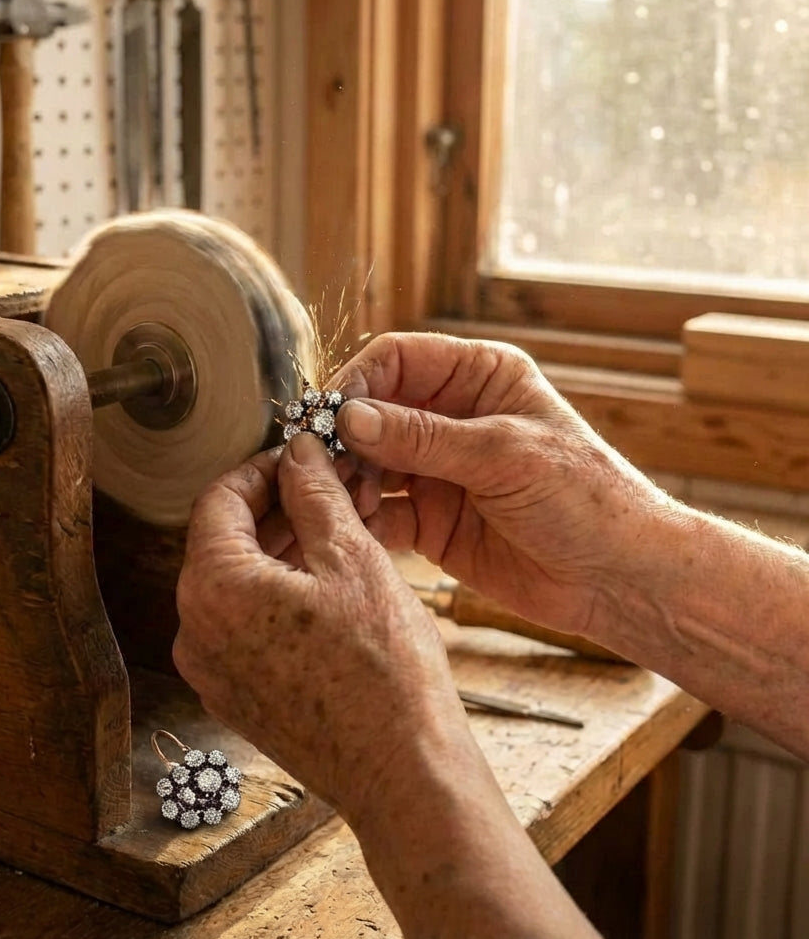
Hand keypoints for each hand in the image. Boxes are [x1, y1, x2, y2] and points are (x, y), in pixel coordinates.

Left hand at [173, 432, 466, 819]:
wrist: (403, 773)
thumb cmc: (383, 671)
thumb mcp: (352, 558)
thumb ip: (315, 494)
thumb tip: (298, 452)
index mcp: (213, 589)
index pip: (218, 499)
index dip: (261, 468)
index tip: (299, 458)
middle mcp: (195, 632)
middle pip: (224, 542)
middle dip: (275, 508)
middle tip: (327, 489)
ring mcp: (213, 671)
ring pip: (238, 585)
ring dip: (280, 551)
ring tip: (336, 531)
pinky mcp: (237, 697)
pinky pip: (246, 626)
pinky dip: (278, 595)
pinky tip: (326, 584)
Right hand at [331, 332, 671, 638]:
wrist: (619, 578)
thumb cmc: (586, 499)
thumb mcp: (505, 456)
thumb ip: (423, 437)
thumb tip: (348, 416)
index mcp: (479, 378)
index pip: (397, 360)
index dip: (358, 381)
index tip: (330, 415)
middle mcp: (451, 418)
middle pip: (373, 412)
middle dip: (343, 438)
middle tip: (318, 466)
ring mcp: (437, 471)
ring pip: (368, 463)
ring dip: (346, 481)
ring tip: (337, 503)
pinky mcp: (429, 521)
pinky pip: (380, 513)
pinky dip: (360, 520)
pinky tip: (350, 530)